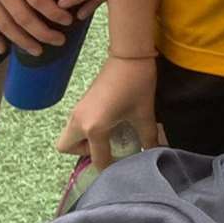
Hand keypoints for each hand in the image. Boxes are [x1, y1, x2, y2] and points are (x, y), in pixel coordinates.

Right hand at [57, 54, 158, 168]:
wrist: (129, 55)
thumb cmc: (137, 84)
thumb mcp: (144, 113)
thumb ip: (148, 137)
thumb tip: (156, 151)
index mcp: (94, 127)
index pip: (97, 158)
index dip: (111, 166)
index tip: (125, 165)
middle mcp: (78, 121)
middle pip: (66, 148)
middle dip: (84, 152)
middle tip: (107, 146)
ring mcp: (76, 110)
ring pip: (68, 135)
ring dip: (83, 141)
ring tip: (109, 135)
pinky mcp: (80, 103)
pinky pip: (75, 125)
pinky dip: (85, 130)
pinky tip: (108, 123)